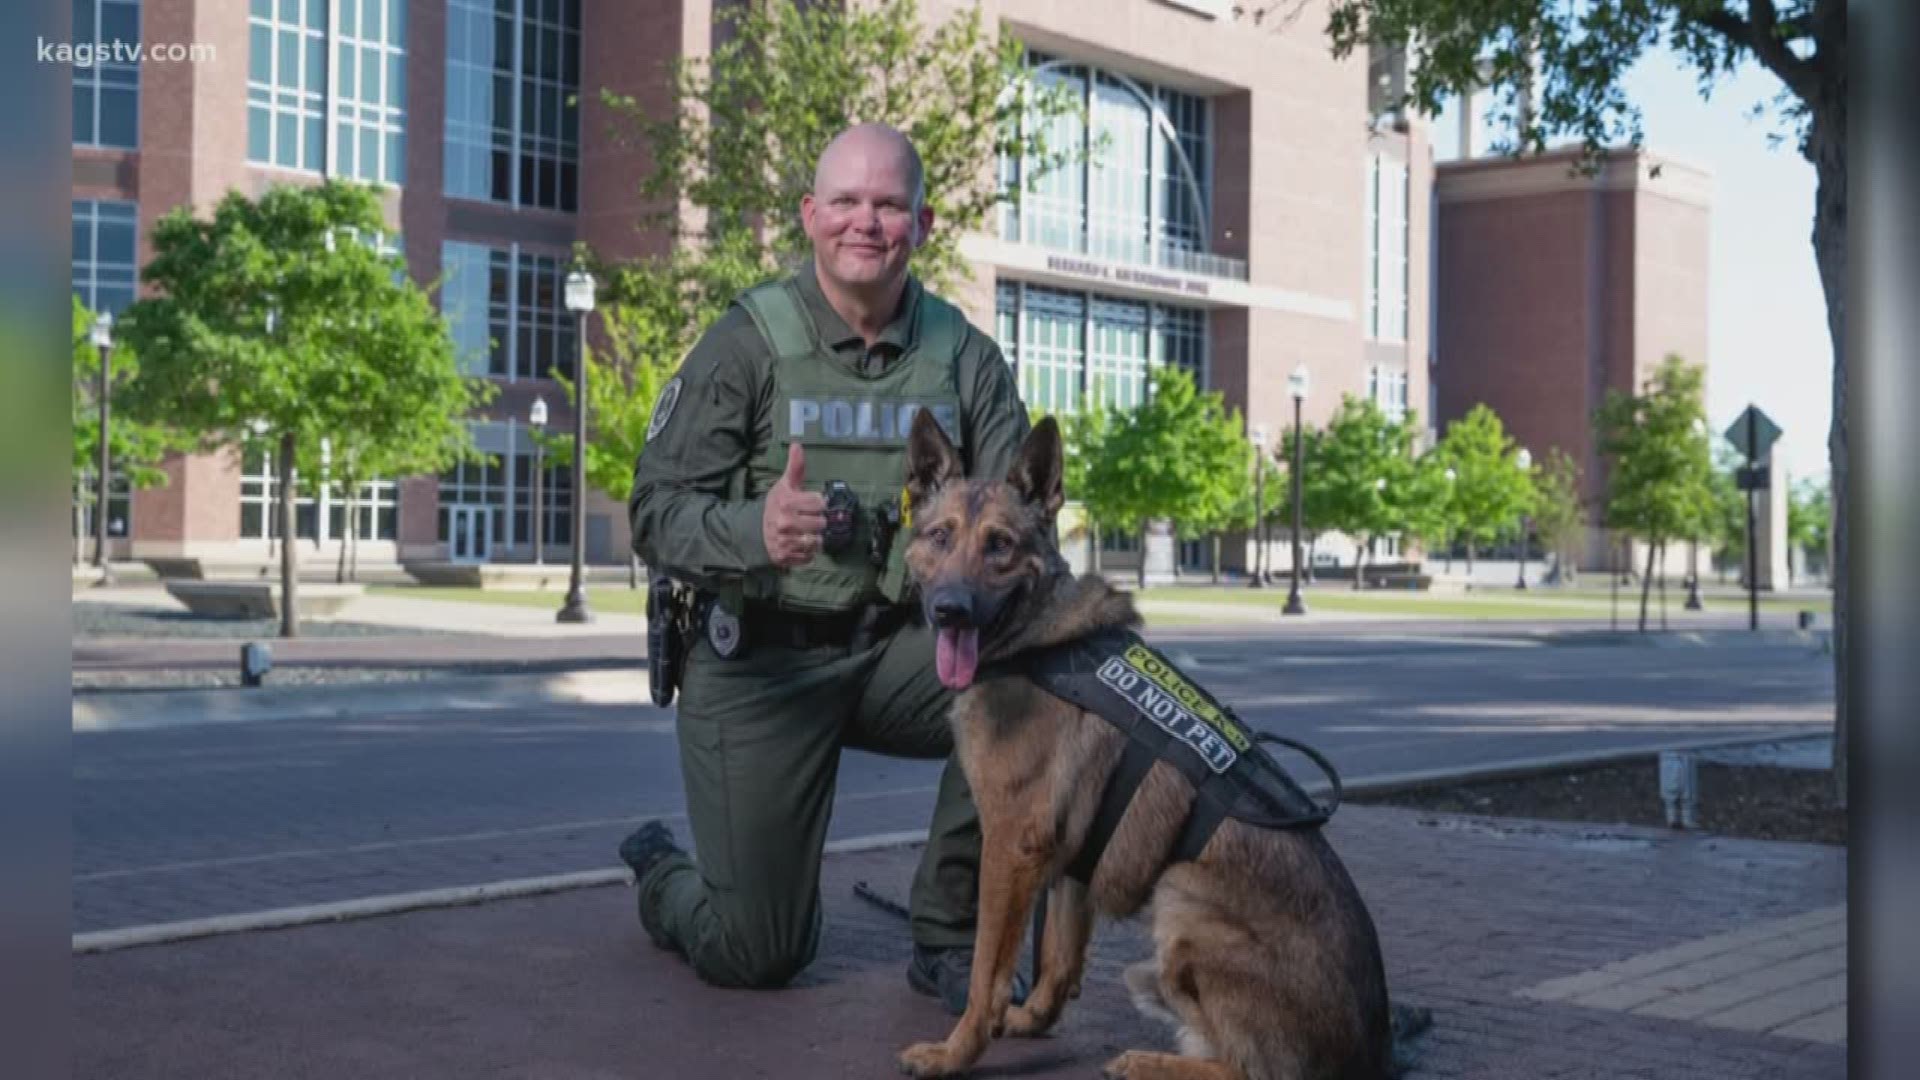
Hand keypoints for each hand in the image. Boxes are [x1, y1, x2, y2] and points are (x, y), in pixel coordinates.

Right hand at [763, 443, 825, 568]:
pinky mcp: (786, 557)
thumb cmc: (776, 506)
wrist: (755, 531)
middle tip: (808, 519)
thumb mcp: (785, 485)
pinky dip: (808, 553)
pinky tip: (800, 544)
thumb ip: (795, 467)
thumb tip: (797, 445)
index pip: (820, 504)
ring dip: (815, 538)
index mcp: (787, 503)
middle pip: (821, 524)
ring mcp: (786, 542)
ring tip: (806, 532)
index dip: (818, 504)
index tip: (811, 504)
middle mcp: (786, 523)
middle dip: (818, 522)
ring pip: (817, 542)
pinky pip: (809, 557)